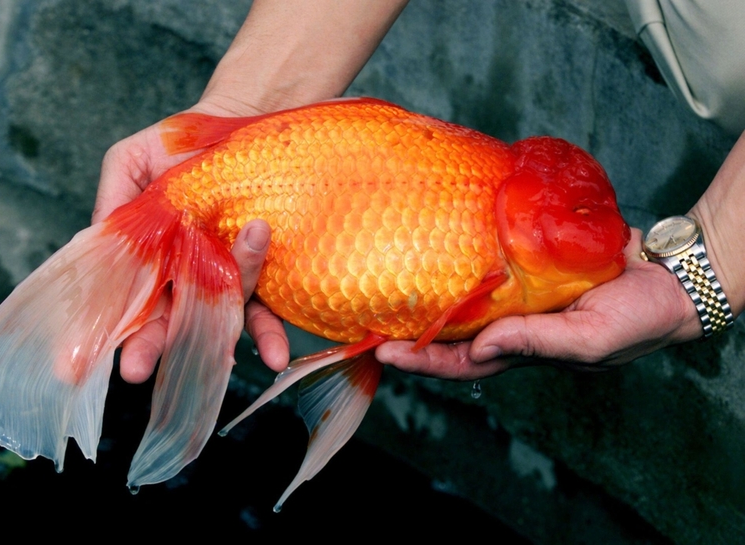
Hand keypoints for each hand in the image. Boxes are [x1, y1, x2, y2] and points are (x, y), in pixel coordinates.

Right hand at [92, 100, 287, 382]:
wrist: (243, 124)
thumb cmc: (180, 142)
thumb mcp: (132, 160)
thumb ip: (114, 200)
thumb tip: (98, 243)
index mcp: (153, 261)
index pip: (129, 303)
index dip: (106, 331)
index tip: (75, 366)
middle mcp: (188, 279)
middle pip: (168, 323)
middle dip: (152, 348)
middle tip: (136, 369)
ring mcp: (227, 281)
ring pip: (220, 315)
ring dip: (222, 331)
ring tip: (242, 279)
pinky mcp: (264, 277)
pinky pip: (265, 311)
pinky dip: (268, 334)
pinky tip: (275, 355)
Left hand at [374, 230, 702, 379]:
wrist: (666, 279)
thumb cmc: (634, 319)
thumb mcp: (588, 340)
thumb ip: (535, 344)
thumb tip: (479, 347)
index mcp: (522, 351)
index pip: (460, 364)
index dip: (421, 360)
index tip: (383, 350)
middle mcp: (511, 326)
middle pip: (451, 337)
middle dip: (410, 336)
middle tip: (367, 323)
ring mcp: (517, 297)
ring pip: (463, 304)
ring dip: (428, 302)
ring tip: (390, 291)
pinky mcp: (526, 268)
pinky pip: (486, 271)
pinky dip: (460, 267)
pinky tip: (435, 252)